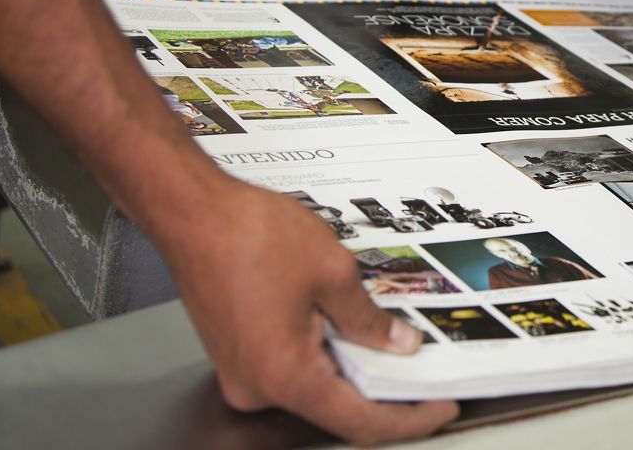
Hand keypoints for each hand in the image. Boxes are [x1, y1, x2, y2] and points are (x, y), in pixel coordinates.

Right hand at [157, 178, 458, 444]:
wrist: (192, 212)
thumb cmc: (246, 234)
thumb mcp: (333, 272)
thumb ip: (369, 318)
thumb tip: (396, 344)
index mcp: (284, 375)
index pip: (360, 421)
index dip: (408, 417)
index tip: (439, 408)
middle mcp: (257, 387)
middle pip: (337, 408)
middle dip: (384, 390)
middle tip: (425, 372)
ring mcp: (242, 374)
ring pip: (314, 386)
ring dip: (353, 367)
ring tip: (391, 340)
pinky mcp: (238, 357)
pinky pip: (291, 368)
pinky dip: (324, 353)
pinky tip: (347, 327)